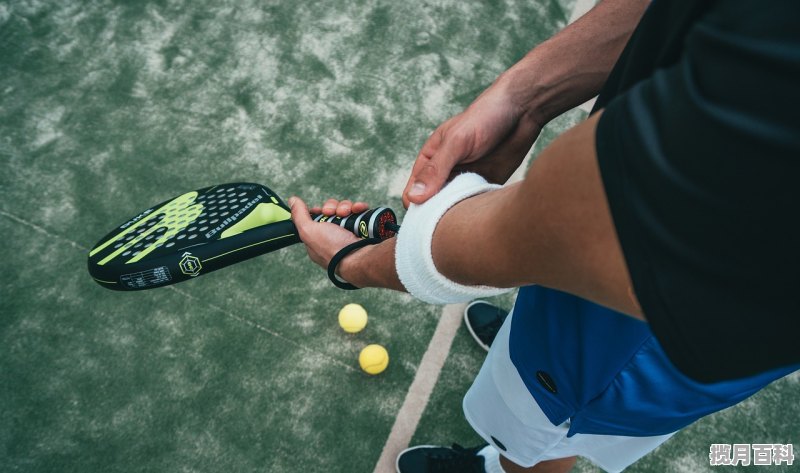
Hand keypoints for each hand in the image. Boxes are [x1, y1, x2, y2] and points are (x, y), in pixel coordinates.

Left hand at [288, 196, 368, 269]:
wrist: (360, 257)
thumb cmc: (333, 249)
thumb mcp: (308, 231)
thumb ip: (299, 215)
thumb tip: (292, 200)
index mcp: (318, 240)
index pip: (316, 220)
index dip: (318, 212)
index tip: (321, 211)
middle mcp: (333, 237)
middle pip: (331, 212)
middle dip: (332, 208)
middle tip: (333, 213)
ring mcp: (349, 233)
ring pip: (345, 209)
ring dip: (345, 207)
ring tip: (347, 213)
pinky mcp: (363, 228)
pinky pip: (359, 212)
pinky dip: (358, 208)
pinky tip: (358, 210)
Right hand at [402, 78, 542, 206]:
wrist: (522, 110)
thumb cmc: (485, 117)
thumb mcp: (456, 142)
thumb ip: (436, 169)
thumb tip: (414, 197)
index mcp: (431, 160)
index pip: (413, 191)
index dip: (416, 207)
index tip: (426, 220)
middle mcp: (446, 172)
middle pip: (433, 204)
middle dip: (437, 216)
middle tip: (448, 224)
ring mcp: (466, 180)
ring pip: (454, 208)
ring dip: (457, 216)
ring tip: (465, 219)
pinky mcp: (486, 185)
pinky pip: (475, 205)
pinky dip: (475, 212)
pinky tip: (481, 214)